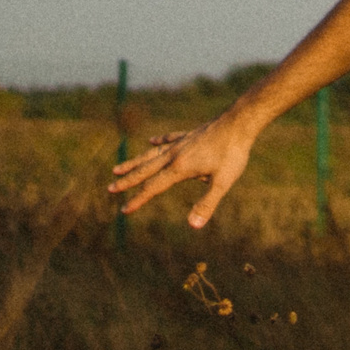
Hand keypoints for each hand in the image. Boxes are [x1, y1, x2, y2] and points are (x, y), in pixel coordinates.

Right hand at [108, 111, 258, 228]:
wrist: (239, 123)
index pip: (153, 187)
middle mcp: (174, 155)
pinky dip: (159, 141)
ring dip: (135, 162)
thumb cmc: (233, 154)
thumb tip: (193, 226)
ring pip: (151, 155)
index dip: (138, 200)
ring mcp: (181, 143)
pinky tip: (152, 141)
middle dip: (128, 181)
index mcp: (179, 168)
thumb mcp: (222, 182)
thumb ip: (207, 204)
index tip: (124, 210)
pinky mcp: (190, 135)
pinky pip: (169, 139)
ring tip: (118, 168)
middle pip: (145, 170)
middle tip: (110, 189)